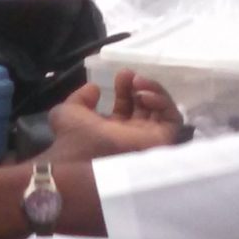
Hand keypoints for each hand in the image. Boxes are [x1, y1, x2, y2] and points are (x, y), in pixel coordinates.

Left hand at [48, 74, 182, 160]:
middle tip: (132, 77)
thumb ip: (79, 99)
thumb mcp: (66, 113)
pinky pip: (172, 119)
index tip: (121, 75)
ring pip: (161, 111)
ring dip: (153, 91)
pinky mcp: (162, 141)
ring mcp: (148, 139)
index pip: (126, 106)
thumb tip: (94, 89)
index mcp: (111, 131)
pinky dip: (163, 102)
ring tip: (139, 84)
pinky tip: (145, 96)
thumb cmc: (75, 140)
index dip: (124, 89)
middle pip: (145, 106)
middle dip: (139, 86)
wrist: (84, 163)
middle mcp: (131, 135)